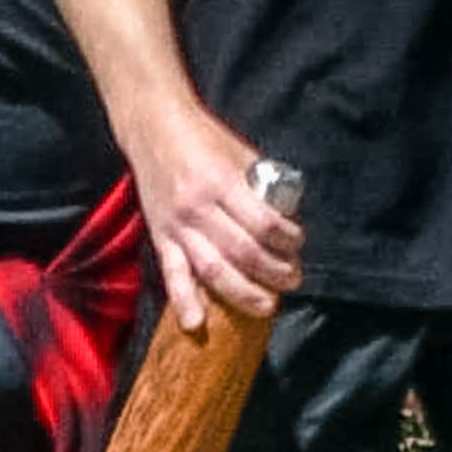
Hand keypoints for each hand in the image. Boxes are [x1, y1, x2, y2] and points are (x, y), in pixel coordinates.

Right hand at [131, 101, 303, 329]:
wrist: (153, 127)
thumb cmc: (203, 138)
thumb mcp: (240, 152)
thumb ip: (262, 187)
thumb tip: (288, 220)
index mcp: (221, 181)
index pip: (264, 223)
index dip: (288, 240)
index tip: (298, 244)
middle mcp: (198, 207)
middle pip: (244, 252)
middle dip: (274, 272)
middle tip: (292, 279)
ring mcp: (177, 225)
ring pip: (213, 270)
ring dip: (244, 293)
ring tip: (267, 305)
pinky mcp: (160, 237)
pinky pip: (172, 275)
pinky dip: (184, 301)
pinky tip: (196, 324)